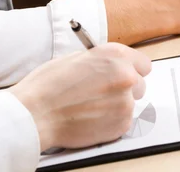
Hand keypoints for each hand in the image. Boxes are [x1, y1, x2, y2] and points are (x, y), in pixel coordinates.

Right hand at [9, 43, 151, 151]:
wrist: (35, 113)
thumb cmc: (48, 85)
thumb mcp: (78, 58)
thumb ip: (103, 62)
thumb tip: (114, 66)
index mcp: (116, 55)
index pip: (143, 64)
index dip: (132, 70)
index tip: (125, 76)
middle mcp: (126, 76)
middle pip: (140, 84)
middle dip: (125, 89)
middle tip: (104, 94)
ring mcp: (126, 101)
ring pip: (131, 104)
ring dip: (117, 106)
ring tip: (92, 107)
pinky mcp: (121, 123)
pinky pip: (124, 121)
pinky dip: (111, 122)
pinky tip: (91, 118)